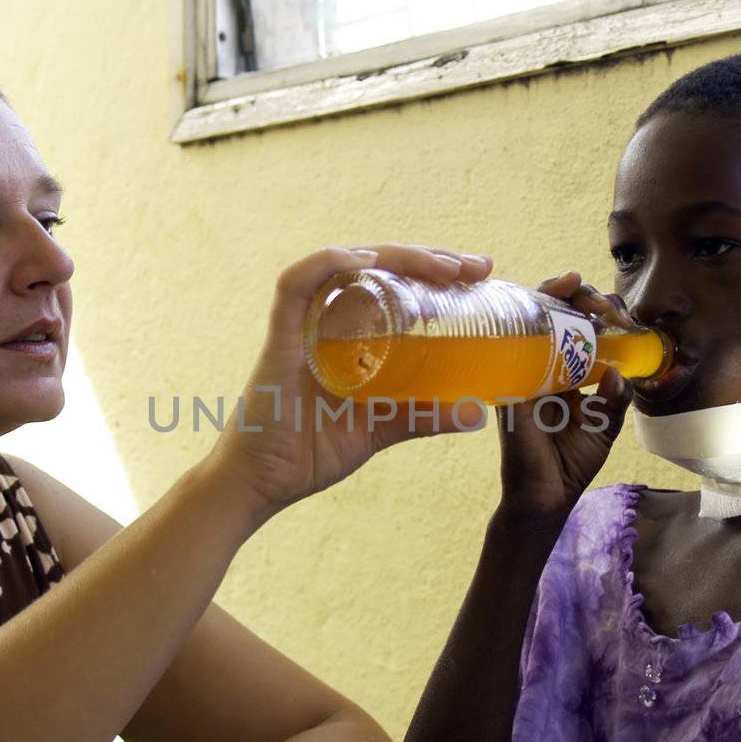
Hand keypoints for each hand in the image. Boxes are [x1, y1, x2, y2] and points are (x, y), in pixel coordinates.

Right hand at [206, 243, 494, 516]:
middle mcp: (326, 320)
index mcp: (350, 334)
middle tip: (476, 266)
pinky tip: (366, 262)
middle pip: (378, 268)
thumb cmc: (309, 452)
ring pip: (346, 265)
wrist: (260, 484)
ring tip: (442, 264)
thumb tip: (478, 412)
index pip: (395, 284)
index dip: (436, 272)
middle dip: (430, 258)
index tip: (480, 273)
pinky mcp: (279, 338)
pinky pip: (295, 286)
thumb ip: (423, 416)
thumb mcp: (381, 430)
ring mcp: (301, 325)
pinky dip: (328, 264)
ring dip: (396, 257)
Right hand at [495, 271, 633, 520]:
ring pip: (531, 316)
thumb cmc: (570, 464)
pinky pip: (514, 345)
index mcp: (566, 371)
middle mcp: (541, 364)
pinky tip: (550, 311)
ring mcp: (522, 371)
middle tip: (605, 308)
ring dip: (557, 296)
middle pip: (554, 310)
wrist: (544, 499)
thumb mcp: (605, 427)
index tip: (622, 318)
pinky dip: (529, 323)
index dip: (599, 311)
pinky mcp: (509, 385)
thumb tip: (618, 372)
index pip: (579, 326)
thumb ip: (615, 399)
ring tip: (584, 296)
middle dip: (582, 295)